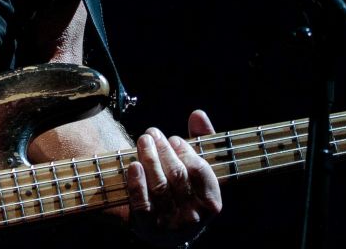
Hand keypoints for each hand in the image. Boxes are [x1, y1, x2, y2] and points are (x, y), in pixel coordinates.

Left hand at [125, 110, 222, 246]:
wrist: (172, 230)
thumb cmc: (189, 190)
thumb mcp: (200, 167)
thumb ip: (202, 140)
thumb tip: (198, 114)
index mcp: (211, 202)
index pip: (199, 171)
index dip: (185, 151)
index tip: (174, 138)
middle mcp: (193, 216)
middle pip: (177, 175)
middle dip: (164, 150)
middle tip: (152, 133)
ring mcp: (171, 224)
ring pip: (159, 186)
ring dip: (149, 159)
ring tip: (143, 140)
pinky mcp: (149, 228)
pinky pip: (142, 203)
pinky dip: (137, 183)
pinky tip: (134, 164)